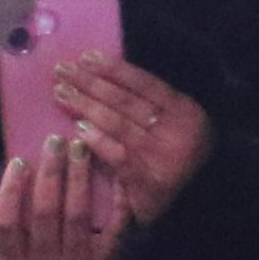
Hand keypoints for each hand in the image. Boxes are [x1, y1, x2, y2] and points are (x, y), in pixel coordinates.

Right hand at [0, 139, 125, 259]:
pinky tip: (111, 173)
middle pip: (44, 213)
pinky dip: (113, 197)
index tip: (19, 161)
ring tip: (79, 148)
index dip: (11, 191)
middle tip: (54, 141)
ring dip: (77, 177)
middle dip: (49, 173)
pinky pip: (111, 224)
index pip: (8, 225)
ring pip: (76, 213)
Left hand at [46, 55, 211, 222]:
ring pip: (117, 123)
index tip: (85, 57)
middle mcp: (177, 130)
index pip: (144, 83)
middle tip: (61, 70)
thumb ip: (148, 103)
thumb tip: (103, 75)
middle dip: (90, 82)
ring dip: (85, 105)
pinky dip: (96, 140)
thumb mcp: (174, 124)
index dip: (113, 68)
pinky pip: (116, 154)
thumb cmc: (178, 158)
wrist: (198, 203)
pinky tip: (77, 129)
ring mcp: (161, 155)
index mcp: (186, 111)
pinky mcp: (146, 180)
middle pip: (125, 100)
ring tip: (60, 92)